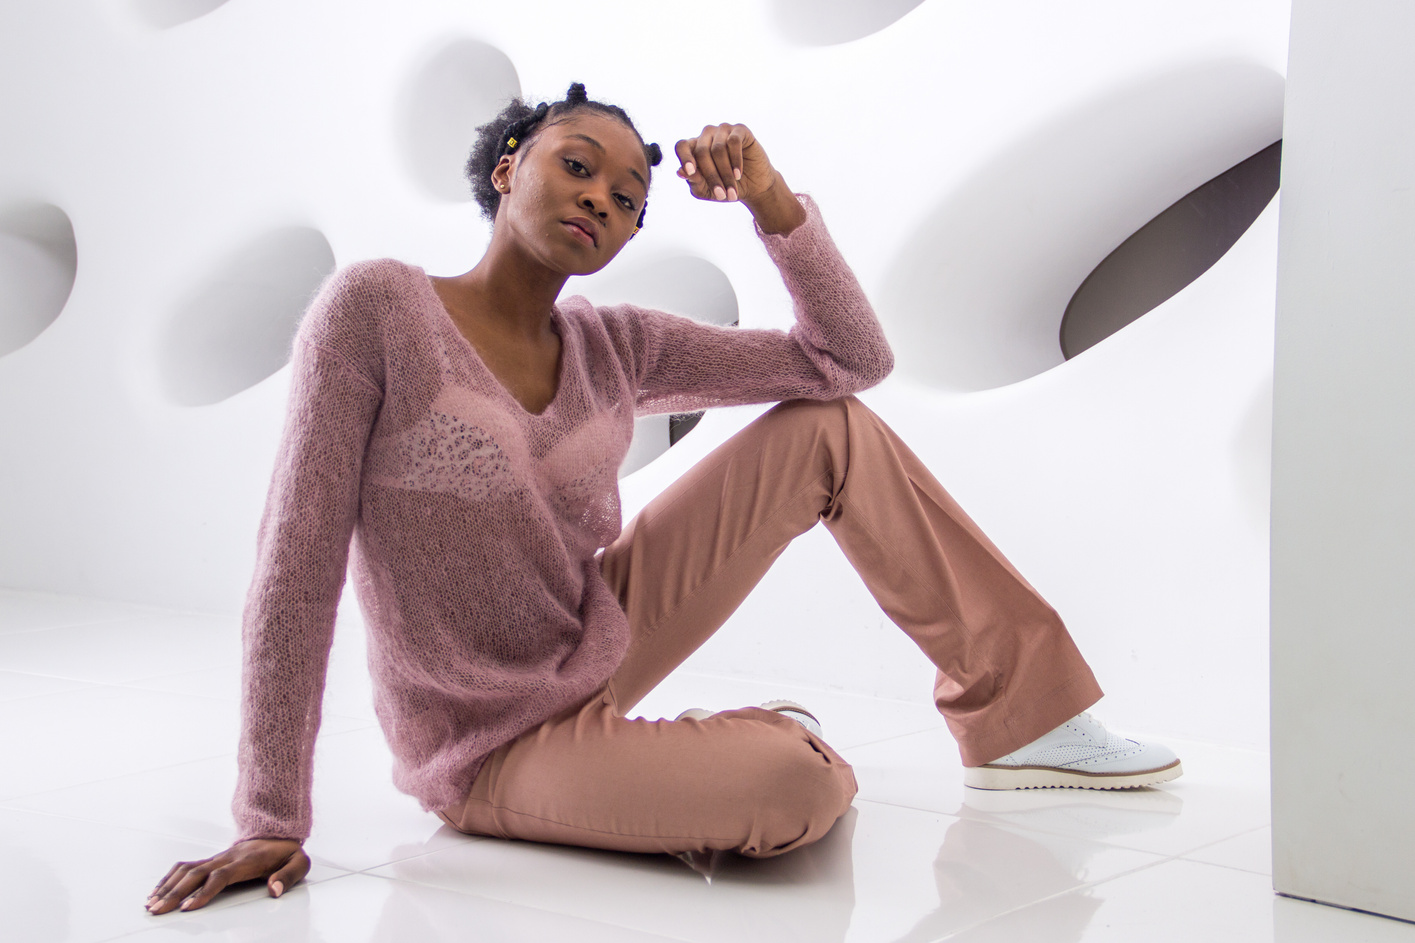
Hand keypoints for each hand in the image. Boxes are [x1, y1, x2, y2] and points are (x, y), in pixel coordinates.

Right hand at [145, 838, 309, 914]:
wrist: (279, 832)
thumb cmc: (287, 852)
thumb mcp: (299, 862)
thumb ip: (288, 876)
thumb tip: (275, 889)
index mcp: (246, 861)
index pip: (220, 876)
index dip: (204, 892)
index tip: (189, 908)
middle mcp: (227, 858)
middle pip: (196, 874)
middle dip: (175, 893)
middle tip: (158, 910)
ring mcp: (217, 858)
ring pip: (187, 870)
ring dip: (167, 886)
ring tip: (151, 904)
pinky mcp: (211, 860)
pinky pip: (186, 866)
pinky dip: (169, 878)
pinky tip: (157, 891)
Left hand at [674, 123, 805, 233]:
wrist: (754, 188)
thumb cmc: (725, 188)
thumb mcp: (706, 191)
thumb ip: (693, 181)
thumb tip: (680, 172)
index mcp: (693, 148)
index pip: (681, 146)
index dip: (684, 158)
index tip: (690, 172)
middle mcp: (706, 135)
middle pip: (701, 152)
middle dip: (711, 176)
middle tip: (721, 195)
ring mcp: (722, 130)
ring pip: (718, 149)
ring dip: (725, 174)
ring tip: (732, 192)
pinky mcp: (740, 130)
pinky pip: (733, 142)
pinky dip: (735, 161)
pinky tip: (738, 174)